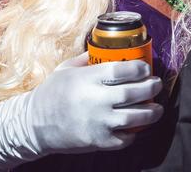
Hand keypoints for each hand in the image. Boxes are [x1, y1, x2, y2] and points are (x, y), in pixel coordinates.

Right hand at [0, 52, 162, 168]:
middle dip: (151, 88)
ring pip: (134, 118)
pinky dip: (134, 133)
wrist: (33, 125)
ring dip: (151, 112)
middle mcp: (94, 100)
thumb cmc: (52, 93)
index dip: (139, 68)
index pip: (121, 70)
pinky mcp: (98, 142)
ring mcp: (97, 123)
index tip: (146, 68)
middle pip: (132, 93)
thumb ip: (87, 58)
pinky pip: (125, 138)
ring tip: (157, 108)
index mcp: (87, 79)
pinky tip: (137, 126)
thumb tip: (107, 48)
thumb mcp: (66, 69)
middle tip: (157, 84)